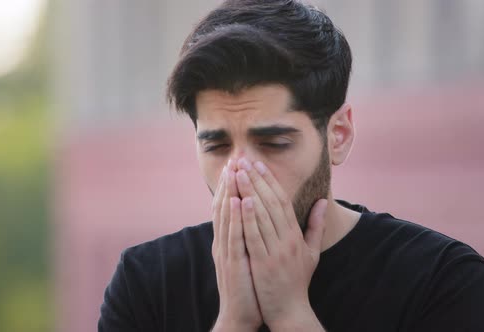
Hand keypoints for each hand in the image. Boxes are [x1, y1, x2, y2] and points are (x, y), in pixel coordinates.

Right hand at [211, 160, 261, 331]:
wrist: (241, 316)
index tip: (240, 163)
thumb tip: (259, 220)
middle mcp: (224, 241)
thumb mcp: (252, 257)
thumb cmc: (250, 286)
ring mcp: (226, 251)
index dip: (234, 184)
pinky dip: (235, 216)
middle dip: (230, 180)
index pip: (231, 206)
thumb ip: (255, 236)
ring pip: (226, 215)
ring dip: (229, 191)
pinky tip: (239, 199)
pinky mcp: (233, 263)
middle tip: (234, 156)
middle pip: (225, 205)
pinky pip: (234, 236)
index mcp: (231, 240)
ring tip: (233, 168)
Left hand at [235, 158, 326, 329]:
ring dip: (249, 191)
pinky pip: (254, 237)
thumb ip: (316, 226)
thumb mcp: (312, 253)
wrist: (291, 311)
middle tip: (244, 160)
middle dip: (256, 179)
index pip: (282, 201)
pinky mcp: (263, 264)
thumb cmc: (298, 281)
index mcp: (296, 236)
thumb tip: (322, 201)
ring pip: (262, 216)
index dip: (270, 181)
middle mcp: (288, 240)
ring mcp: (276, 252)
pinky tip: (240, 201)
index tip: (259, 164)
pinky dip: (247, 218)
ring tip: (238, 172)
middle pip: (271, 203)